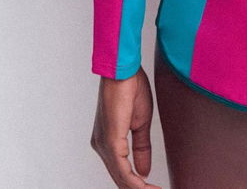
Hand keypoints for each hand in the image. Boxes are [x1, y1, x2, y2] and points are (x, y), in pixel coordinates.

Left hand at [90, 67, 162, 187]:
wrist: (124, 69)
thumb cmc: (130, 87)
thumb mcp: (141, 122)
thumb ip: (141, 148)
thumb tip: (144, 171)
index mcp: (107, 141)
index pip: (121, 171)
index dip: (137, 184)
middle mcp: (101, 146)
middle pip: (120, 178)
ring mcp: (103, 144)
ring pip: (120, 177)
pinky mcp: (110, 140)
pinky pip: (121, 169)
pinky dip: (134, 181)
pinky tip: (145, 186)